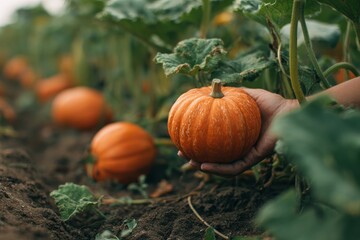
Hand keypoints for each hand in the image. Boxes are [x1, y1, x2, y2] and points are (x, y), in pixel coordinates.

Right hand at [179, 88, 297, 176]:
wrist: (290, 111)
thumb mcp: (246, 95)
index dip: (198, 140)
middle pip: (215, 157)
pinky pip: (234, 168)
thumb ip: (230, 93)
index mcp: (237, 135)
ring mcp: (247, 155)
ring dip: (206, 168)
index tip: (183, 136)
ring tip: (191, 164)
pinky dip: (219, 169)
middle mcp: (241, 147)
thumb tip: (212, 86)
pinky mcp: (254, 159)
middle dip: (197, 158)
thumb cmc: (271, 102)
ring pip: (223, 167)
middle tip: (182, 154)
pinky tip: (205, 166)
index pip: (215, 141)